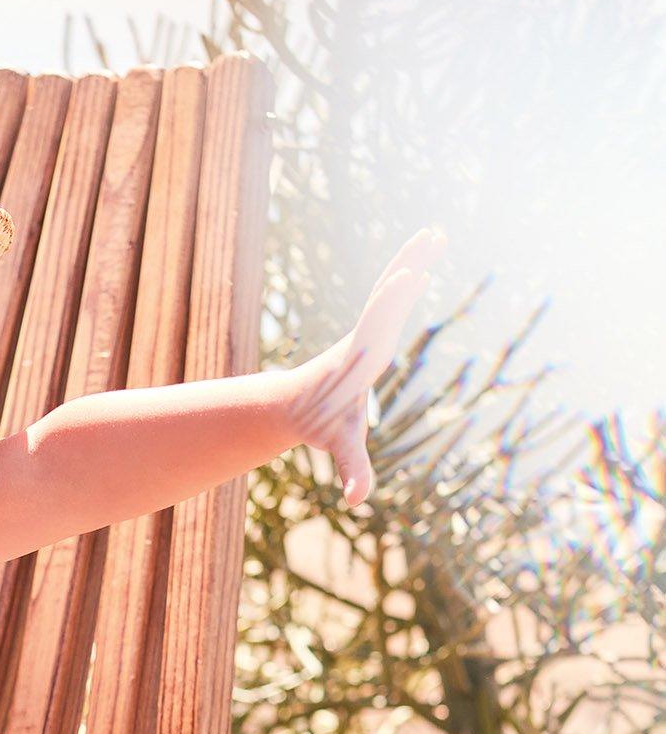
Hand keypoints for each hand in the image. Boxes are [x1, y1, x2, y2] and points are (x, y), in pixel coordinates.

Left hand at [289, 226, 447, 507]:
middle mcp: (365, 335)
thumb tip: (356, 501)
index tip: (403, 277)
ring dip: (412, 259)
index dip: (390, 303)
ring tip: (434, 232)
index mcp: (361, 357)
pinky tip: (424, 261)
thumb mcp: (341, 445)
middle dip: (407, 266)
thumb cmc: (323, 424)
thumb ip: (352, 470)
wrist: (299, 403)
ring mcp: (369, 328)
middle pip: (388, 296)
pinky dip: (410, 274)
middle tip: (427, 239)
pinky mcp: (374, 326)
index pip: (377, 325)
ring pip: (391, 288)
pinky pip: (394, 295)